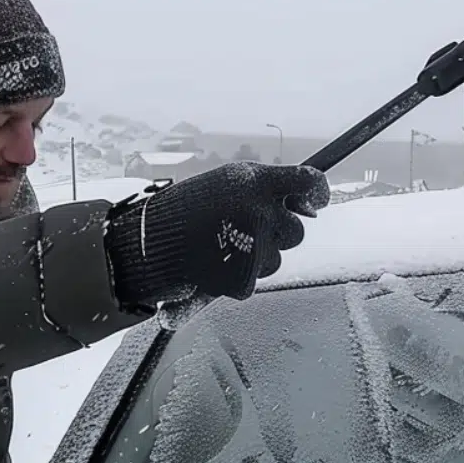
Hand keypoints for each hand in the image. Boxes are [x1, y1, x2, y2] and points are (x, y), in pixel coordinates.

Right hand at [104, 162, 329, 309]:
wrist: (145, 242)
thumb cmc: (183, 210)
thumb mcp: (224, 184)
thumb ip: (263, 191)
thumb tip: (304, 206)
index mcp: (256, 182)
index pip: (308, 182)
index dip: (318, 193)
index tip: (315, 201)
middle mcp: (259, 212)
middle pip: (296, 231)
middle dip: (277, 234)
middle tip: (246, 230)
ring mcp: (253, 247)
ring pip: (276, 259)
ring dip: (256, 256)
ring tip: (222, 247)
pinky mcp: (242, 277)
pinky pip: (253, 280)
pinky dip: (236, 276)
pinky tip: (214, 264)